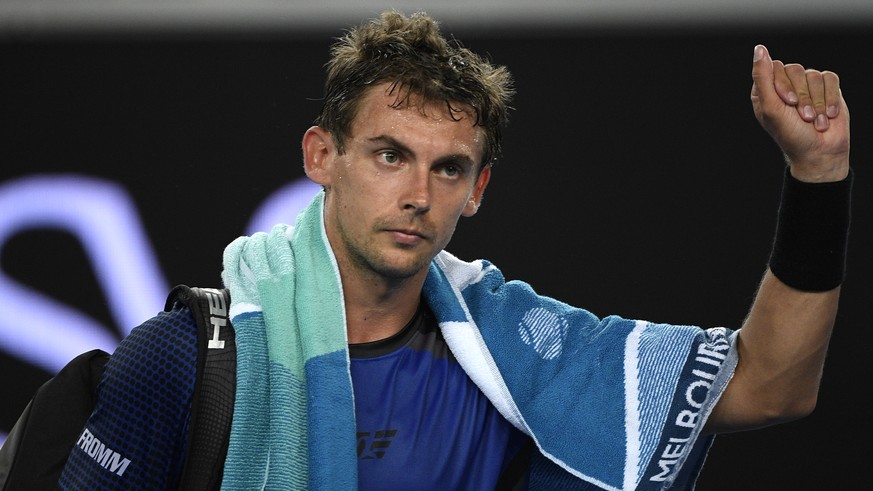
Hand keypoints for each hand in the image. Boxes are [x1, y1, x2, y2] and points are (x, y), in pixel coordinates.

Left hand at [750, 44, 849, 181]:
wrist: (820, 152)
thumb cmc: (791, 134)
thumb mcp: (771, 107)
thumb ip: (762, 77)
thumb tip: (759, 49)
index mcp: (766, 91)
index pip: (773, 67)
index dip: (784, 85)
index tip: (787, 104)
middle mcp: (785, 86)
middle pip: (795, 69)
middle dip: (802, 96)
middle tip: (803, 116)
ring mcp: (807, 86)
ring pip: (813, 75)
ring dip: (817, 102)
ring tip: (815, 121)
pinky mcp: (827, 89)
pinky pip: (830, 78)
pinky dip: (831, 98)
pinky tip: (828, 115)